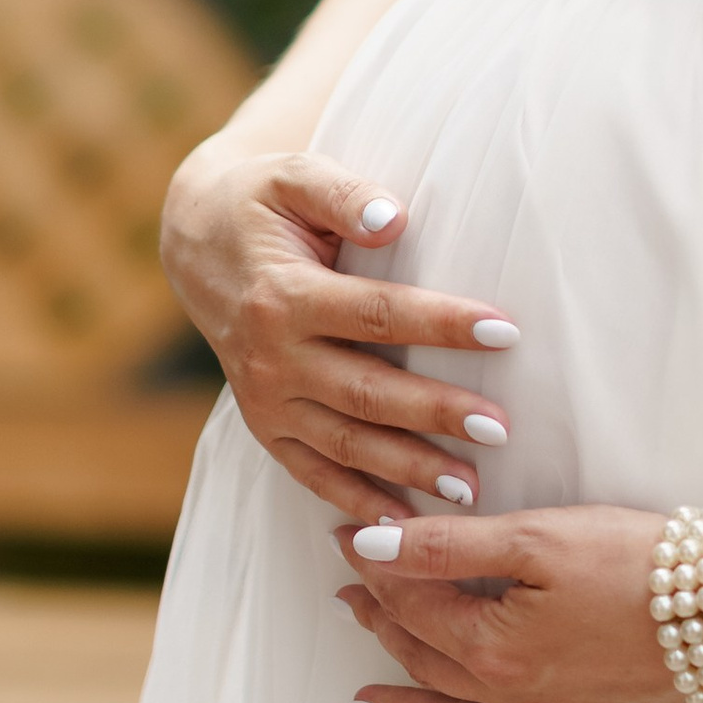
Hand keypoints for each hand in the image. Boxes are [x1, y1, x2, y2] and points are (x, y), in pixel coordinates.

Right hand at [161, 133, 518, 528]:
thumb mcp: (293, 176)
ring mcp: (266, 401)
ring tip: (470, 487)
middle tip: (501, 428)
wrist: (197, 243)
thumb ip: (343, 194)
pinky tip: (406, 526)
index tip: (504, 332)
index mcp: (284, 295)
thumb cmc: (261, 203)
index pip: (377, 314)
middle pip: (366, 392)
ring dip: (407, 469)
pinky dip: (357, 503)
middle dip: (435, 413)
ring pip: (345, 444)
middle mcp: (272, 358)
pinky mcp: (266, 427)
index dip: (441, 323)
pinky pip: (312, 474)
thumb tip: (394, 217)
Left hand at [334, 504, 698, 702]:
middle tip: (352, 603)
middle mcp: (514, 697)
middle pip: (432, 661)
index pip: (416, 604)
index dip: (378, 570)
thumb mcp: (539, 536)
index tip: (349, 544)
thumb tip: (370, 547)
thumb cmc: (644, 565)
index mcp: (493, 642)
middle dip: (385, 628)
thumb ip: (450, 546)